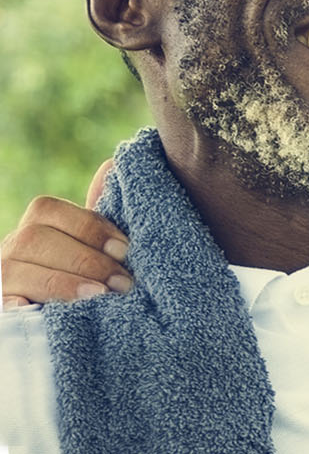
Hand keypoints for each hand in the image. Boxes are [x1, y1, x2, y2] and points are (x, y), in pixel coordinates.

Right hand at [2, 161, 129, 307]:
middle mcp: (13, 245)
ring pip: (15, 270)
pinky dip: (21, 307)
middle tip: (122, 281)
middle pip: (34, 239)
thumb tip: (112, 167)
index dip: (88, 227)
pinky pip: (4, 304)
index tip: (125, 249)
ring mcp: (1, 275)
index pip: (50, 210)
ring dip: (62, 284)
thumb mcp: (93, 242)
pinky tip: (47, 313)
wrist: (52, 306)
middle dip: (84, 260)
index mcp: (38, 223)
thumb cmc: (85, 270)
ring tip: (99, 296)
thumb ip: (100, 215)